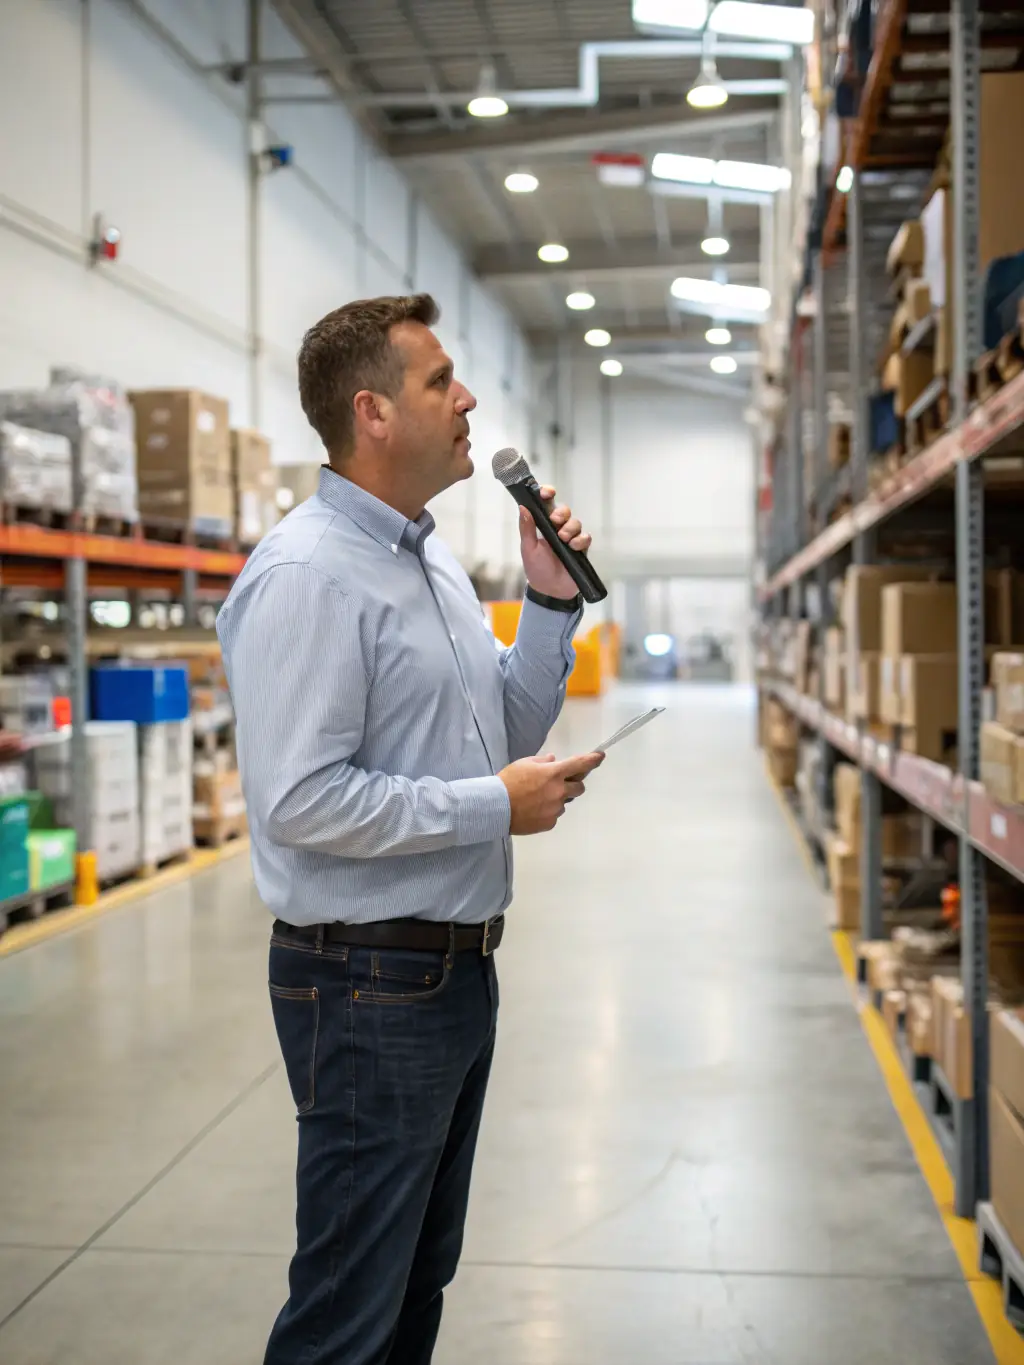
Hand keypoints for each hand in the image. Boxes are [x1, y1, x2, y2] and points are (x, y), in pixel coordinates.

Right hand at [498, 751, 604, 834]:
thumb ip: (542, 762)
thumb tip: (553, 760)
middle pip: (579, 787)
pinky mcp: (550, 823)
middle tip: (558, 784)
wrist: (496, 807)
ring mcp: (556, 809)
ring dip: (557, 799)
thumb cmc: (508, 781)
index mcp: (554, 773)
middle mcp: (559, 791)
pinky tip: (533, 810)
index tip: (600, 756)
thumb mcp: (524, 764)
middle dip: (573, 784)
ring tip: (537, 799)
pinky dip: (548, 811)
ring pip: (565, 803)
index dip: (593, 760)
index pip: (580, 764)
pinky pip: (555, 815)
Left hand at [519, 485, 591, 600]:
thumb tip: (522, 507)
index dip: (548, 494)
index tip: (547, 493)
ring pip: (576, 523)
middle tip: (555, 521)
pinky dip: (581, 540)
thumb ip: (526, 528)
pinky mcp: (581, 549)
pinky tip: (573, 547)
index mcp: (543, 525)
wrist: (550, 591)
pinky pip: (586, 538)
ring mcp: (571, 538)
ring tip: (563, 539)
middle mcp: (558, 529)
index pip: (547, 505)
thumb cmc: (537, 569)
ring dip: (570, 528)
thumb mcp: (528, 548)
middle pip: (564, 511)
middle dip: (561, 513)